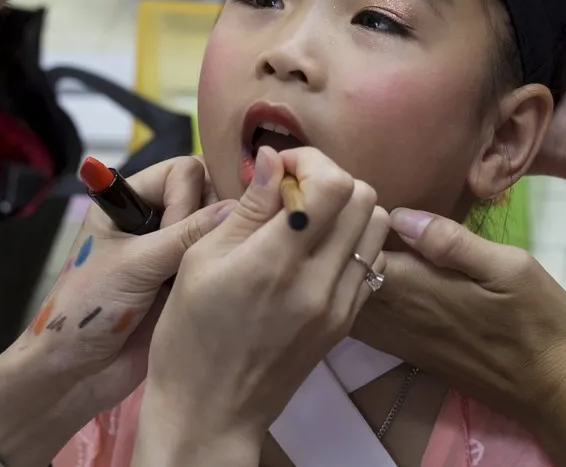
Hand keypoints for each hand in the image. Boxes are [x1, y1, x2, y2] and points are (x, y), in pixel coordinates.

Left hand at [0, 156, 234, 465]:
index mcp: (128, 200)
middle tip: (208, 250)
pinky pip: (218, 258)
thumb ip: (185, 235)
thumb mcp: (134, 266)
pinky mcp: (186, 280)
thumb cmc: (89, 309)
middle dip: (212, 215)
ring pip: (216, 226)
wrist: (75, 373)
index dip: (188, 198)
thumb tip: (237, 209)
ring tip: (221, 265)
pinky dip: (226, 263)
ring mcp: (172, 250)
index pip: (181, 171)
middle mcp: (153, 218)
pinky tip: (231, 277)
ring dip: (221, 241)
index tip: (178, 236)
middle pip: (206, 192)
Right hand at [135, 146, 388, 463]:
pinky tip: (316, 249)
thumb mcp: (201, 259)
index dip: (309, 160)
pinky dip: (352, 240)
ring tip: (307, 217)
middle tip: (292, 189)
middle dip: (328, 177)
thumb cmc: (189, 333)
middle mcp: (319, 280)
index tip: (279, 167)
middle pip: (363, 195)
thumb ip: (247, 206)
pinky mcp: (347, 320)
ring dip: (346, 207)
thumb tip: (272, 157)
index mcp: (275, 261)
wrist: (211, 410)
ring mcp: (340, 303)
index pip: (331, 184)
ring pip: (376, 224)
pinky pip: (372, 261)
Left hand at [351, 209, 565, 422]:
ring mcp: (398, 337)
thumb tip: (399, 216)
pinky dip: (351, 298)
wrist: (552, 390)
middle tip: (347, 214)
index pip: (356, 250)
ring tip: (351, 240)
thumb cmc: (538, 321)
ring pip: (345, 301)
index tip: (353, 199)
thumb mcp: (510, 268)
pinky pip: (361, 323)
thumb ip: (452, 242)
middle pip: (342, 276)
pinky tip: (362, 277)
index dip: (348, 223)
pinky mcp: (406, 352)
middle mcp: (396, 313)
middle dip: (339, 245)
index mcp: (417, 286)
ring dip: (342, 272)